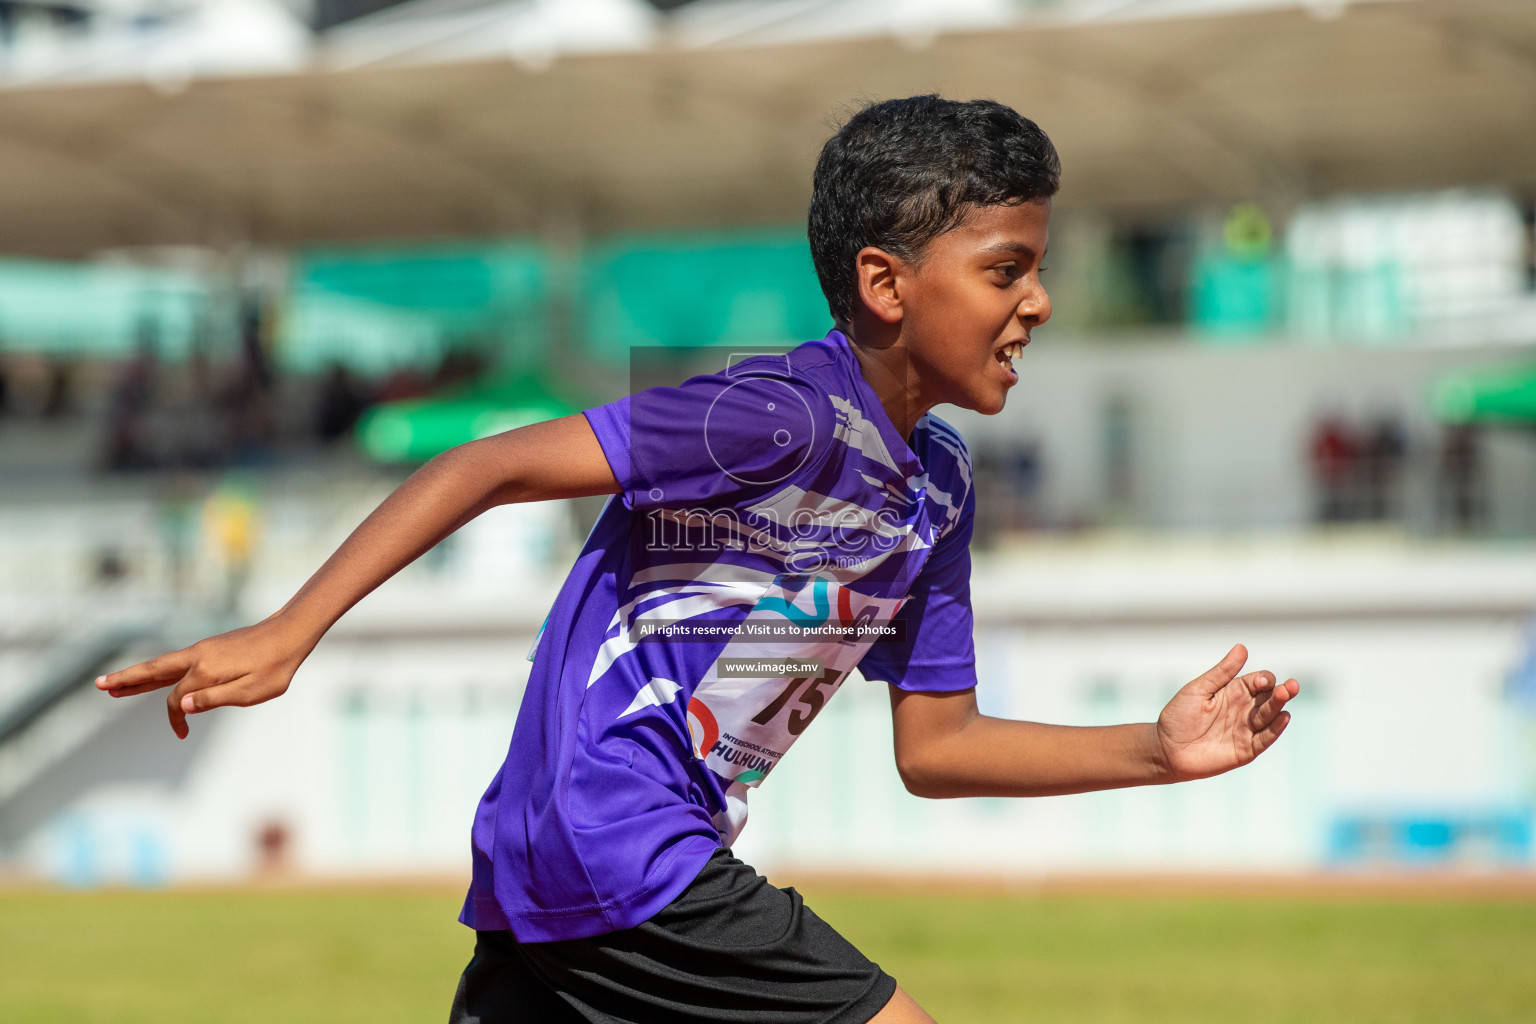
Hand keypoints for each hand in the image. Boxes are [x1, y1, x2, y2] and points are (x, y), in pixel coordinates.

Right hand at [95, 615, 317, 738]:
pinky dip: (159, 669)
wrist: (290, 634)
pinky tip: (153, 675)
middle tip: (98, 686)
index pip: (176, 699)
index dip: (175, 719)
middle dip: (126, 680)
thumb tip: (181, 706)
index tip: (182, 735)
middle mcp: (198, 656)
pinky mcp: (210, 647)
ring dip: (138, 674)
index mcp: (205, 671)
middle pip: (154, 670)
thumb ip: (214, 699)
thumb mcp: (250, 691)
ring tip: (112, 684)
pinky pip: (177, 661)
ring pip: (163, 664)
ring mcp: (203, 649)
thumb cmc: (275, 667)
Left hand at [1155, 644, 1297, 781]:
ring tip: (1287, 694)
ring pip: (1269, 716)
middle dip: (1281, 691)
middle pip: (1269, 698)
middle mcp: (1245, 709)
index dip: (1263, 679)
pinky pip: (1264, 738)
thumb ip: (1222, 672)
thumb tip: (1242, 648)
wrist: (1167, 748)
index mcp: (1234, 691)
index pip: (1258, 682)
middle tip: (1291, 686)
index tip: (1258, 681)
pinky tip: (1284, 717)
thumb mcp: (1199, 689)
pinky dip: (1275, 729)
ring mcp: (1246, 729)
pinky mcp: (1245, 749)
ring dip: (1279, 705)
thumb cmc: (1179, 715)